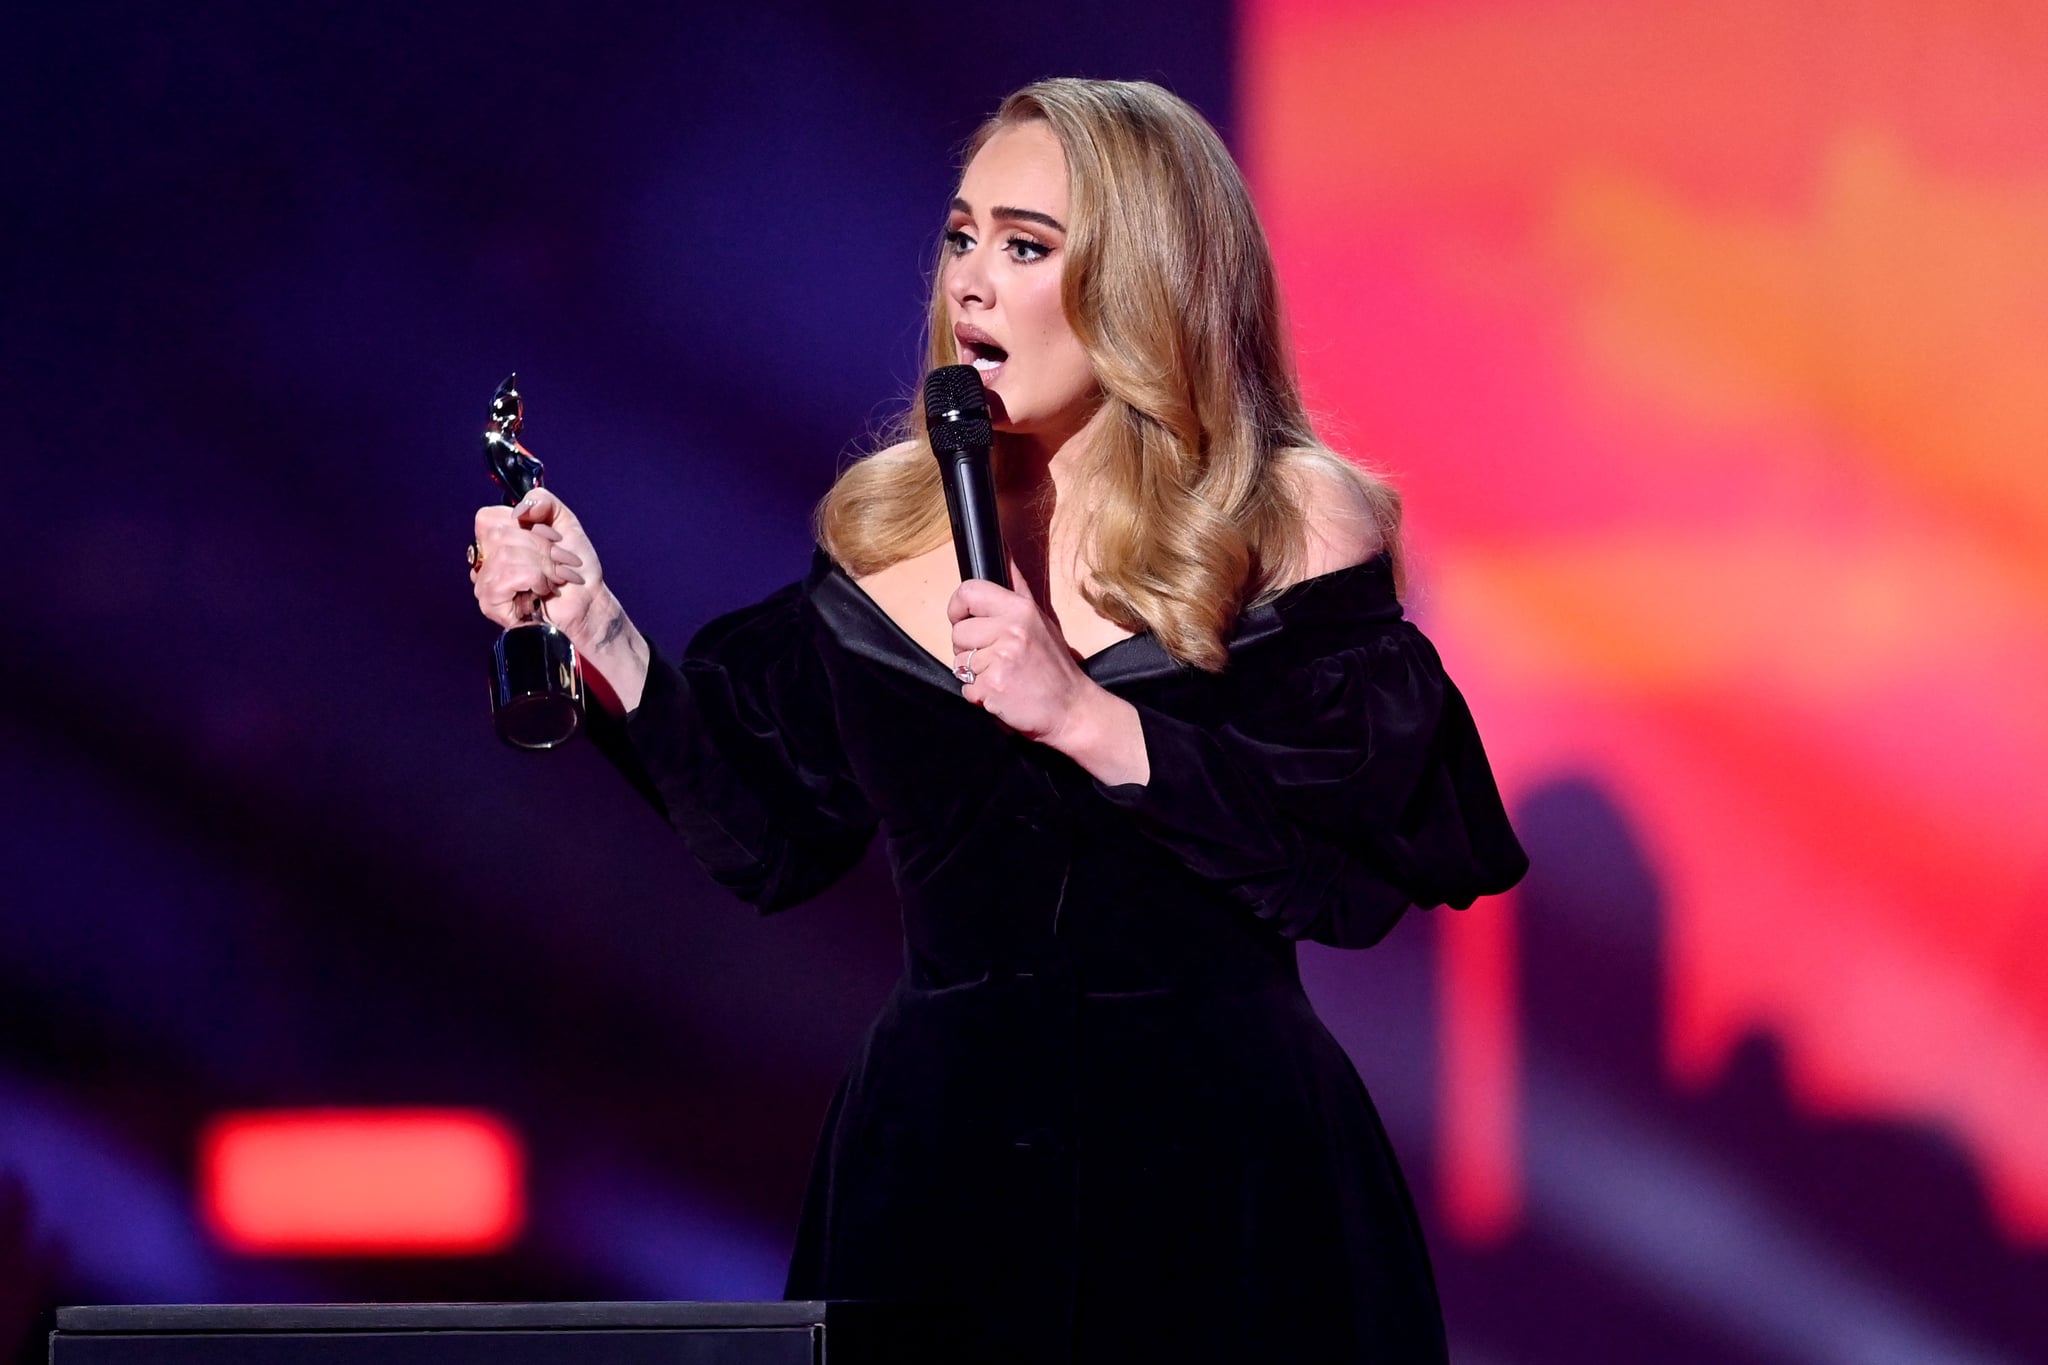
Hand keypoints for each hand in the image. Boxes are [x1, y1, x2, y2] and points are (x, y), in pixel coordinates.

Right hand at [471, 487, 602, 645]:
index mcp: (496, 538)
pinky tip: (541, 592)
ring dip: (543, 568)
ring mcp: (483, 581)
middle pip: (499, 535)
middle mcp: (485, 559)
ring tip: (554, 579)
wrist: (589, 600)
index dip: (526, 527)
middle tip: (559, 564)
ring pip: (506, 557)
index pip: (488, 518)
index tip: (553, 540)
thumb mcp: (564, 521)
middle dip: (542, 548)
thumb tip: (520, 510)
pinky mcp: (490, 602)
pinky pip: (507, 577)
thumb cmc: (575, 567)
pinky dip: (536, 582)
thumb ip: (542, 500)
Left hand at [947, 579, 1149, 783]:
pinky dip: (979, 695)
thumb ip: (1018, 590)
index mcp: (1020, 609)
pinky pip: (966, 688)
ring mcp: (1000, 659)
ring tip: (1002, 676)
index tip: (963, 619)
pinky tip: (1002, 694)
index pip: (968, 592)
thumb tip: (1005, 554)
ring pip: (958, 663)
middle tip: (995, 659)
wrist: (1072, 709)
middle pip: (957, 632)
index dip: (958, 608)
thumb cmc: (1055, 667)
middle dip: (968, 649)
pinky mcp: (992, 687)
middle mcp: (1010, 629)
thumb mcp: (1042, 620)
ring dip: (974, 675)